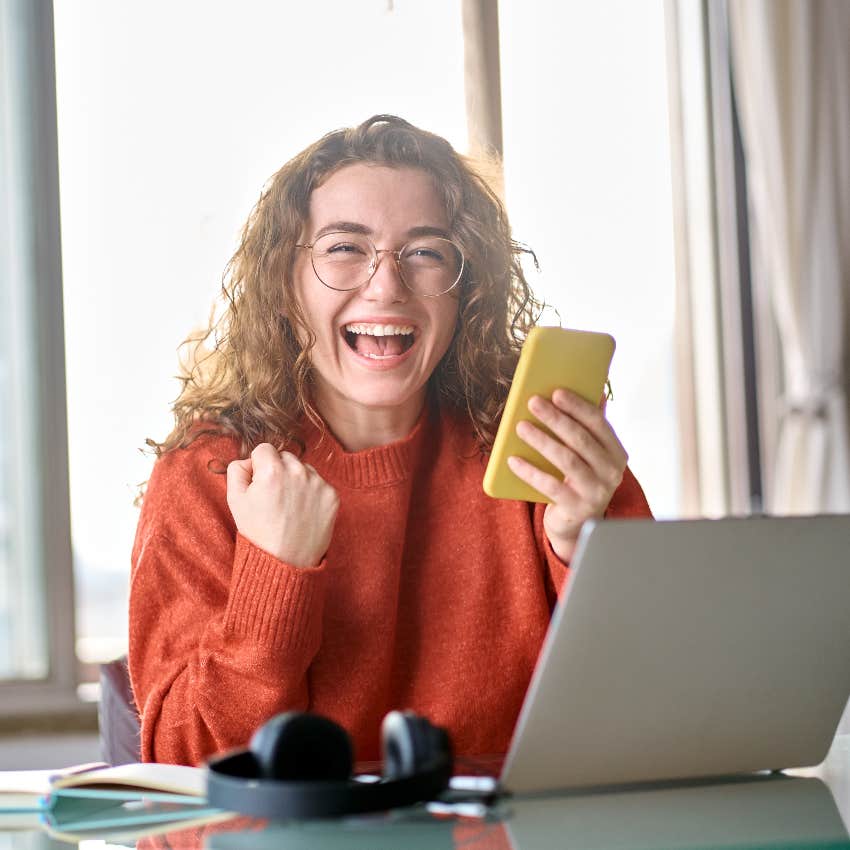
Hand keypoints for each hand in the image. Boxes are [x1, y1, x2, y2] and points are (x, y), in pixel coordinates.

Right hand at [226, 444, 339, 567]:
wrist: (286, 562)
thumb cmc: (258, 533)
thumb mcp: (235, 500)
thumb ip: (237, 469)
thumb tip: (250, 460)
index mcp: (272, 470)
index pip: (264, 449)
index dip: (258, 466)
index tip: (259, 484)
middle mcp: (298, 472)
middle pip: (285, 457)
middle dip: (278, 470)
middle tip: (273, 497)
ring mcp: (318, 483)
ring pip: (304, 469)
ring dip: (296, 480)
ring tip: (288, 507)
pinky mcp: (332, 496)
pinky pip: (319, 484)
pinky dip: (311, 494)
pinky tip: (302, 512)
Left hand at [507, 389, 627, 562]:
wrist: (575, 524)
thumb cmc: (578, 481)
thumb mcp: (587, 456)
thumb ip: (587, 428)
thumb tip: (588, 392)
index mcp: (616, 453)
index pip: (599, 424)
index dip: (578, 407)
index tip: (556, 392)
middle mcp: (612, 472)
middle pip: (581, 439)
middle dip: (556, 419)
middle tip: (533, 403)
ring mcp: (596, 492)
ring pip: (567, 460)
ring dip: (542, 440)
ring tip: (521, 427)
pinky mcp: (577, 509)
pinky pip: (550, 486)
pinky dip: (530, 472)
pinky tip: (513, 460)